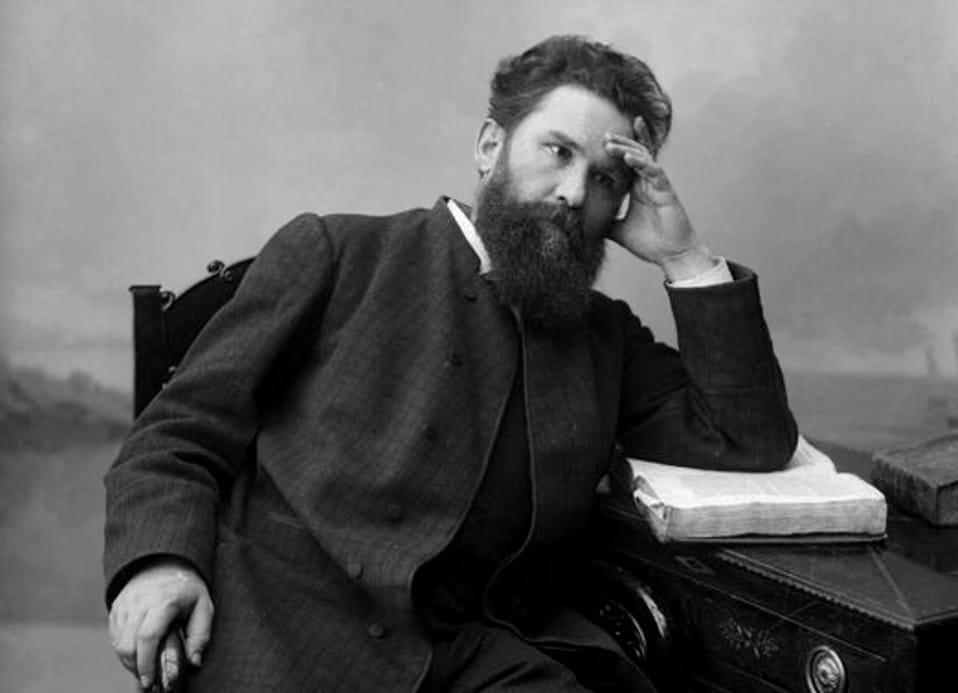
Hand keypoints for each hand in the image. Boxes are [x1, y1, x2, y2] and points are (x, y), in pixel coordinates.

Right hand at [108, 559, 213, 690]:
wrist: (165, 565)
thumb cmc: (187, 590)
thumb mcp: (204, 607)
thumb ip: (200, 636)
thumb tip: (194, 663)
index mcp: (164, 600)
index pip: (148, 636)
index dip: (146, 663)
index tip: (149, 681)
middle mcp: (140, 602)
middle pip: (128, 644)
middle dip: (137, 667)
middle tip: (150, 678)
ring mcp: (124, 605)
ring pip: (118, 644)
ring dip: (130, 661)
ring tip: (147, 665)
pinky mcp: (115, 609)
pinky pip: (114, 638)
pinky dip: (124, 650)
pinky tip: (139, 652)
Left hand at [604, 116, 713, 281]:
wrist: (672, 256)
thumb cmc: (651, 243)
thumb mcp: (619, 231)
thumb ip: (606, 223)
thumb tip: (585, 225)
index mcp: (639, 188)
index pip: (628, 163)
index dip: (618, 149)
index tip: (601, 140)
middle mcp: (649, 183)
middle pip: (636, 154)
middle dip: (621, 142)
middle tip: (604, 134)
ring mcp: (658, 185)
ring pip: (644, 158)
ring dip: (628, 149)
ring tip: (611, 143)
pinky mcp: (667, 192)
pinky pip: (654, 172)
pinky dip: (642, 163)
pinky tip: (629, 157)